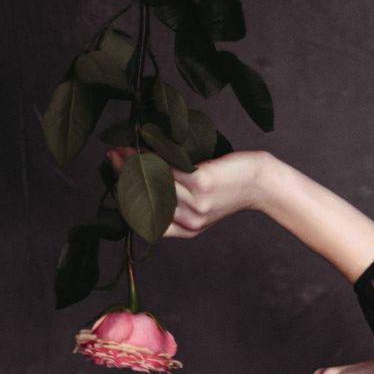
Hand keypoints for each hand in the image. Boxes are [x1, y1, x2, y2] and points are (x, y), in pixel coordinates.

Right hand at [104, 146, 266, 237]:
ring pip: (154, 181)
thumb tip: (143, 177)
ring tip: (123, 147)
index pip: (148, 222)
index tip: (116, 181)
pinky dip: (152, 154)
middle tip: (112, 155)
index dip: (128, 202)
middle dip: (124, 175)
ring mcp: (196, 203)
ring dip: (133, 161)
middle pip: (147, 198)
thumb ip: (178, 200)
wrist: (261, 181)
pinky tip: (144, 144)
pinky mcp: (201, 183)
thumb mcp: (202, 202)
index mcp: (188, 229)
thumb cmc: (231, 186)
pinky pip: (168, 167)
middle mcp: (191, 220)